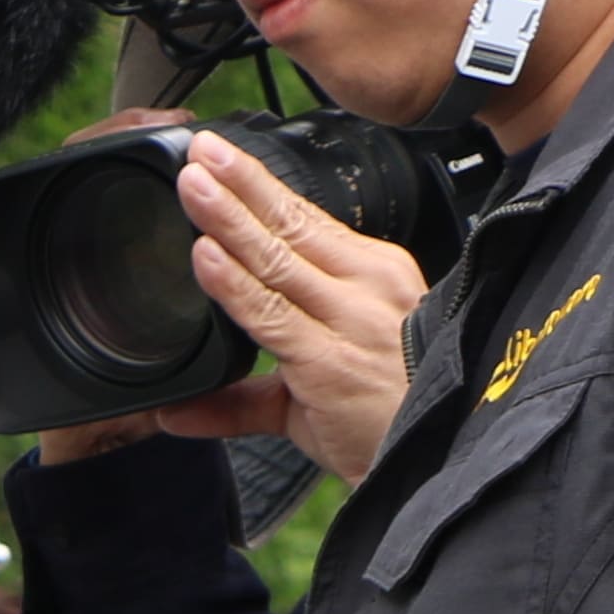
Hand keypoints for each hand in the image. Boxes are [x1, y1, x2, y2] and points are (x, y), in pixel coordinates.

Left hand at [20, 122, 426, 482]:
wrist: (438, 466)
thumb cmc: (388, 424)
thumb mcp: (308, 404)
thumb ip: (241, 401)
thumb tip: (175, 412)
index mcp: (372, 276)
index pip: (307, 219)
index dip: (260, 187)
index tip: (220, 157)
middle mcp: (366, 286)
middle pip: (291, 223)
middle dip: (241, 182)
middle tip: (199, 148)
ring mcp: (350, 320)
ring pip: (278, 258)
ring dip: (229, 217)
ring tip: (192, 182)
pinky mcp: (330, 360)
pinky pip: (272, 314)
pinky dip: (235, 284)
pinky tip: (206, 255)